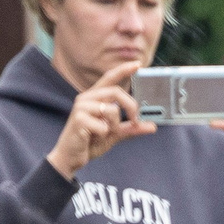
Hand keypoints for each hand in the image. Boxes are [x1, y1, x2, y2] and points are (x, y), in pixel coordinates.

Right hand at [49, 59, 152, 178]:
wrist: (71, 158)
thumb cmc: (90, 143)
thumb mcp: (114, 134)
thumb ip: (131, 128)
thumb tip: (152, 126)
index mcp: (94, 97)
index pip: (110, 78)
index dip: (124, 70)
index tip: (138, 64)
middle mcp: (86, 98)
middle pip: (116, 92)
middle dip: (130, 107)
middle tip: (135, 120)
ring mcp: (81, 108)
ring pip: (111, 110)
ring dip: (114, 125)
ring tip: (103, 134)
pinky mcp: (78, 119)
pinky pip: (104, 125)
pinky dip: (104, 135)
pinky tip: (93, 138)